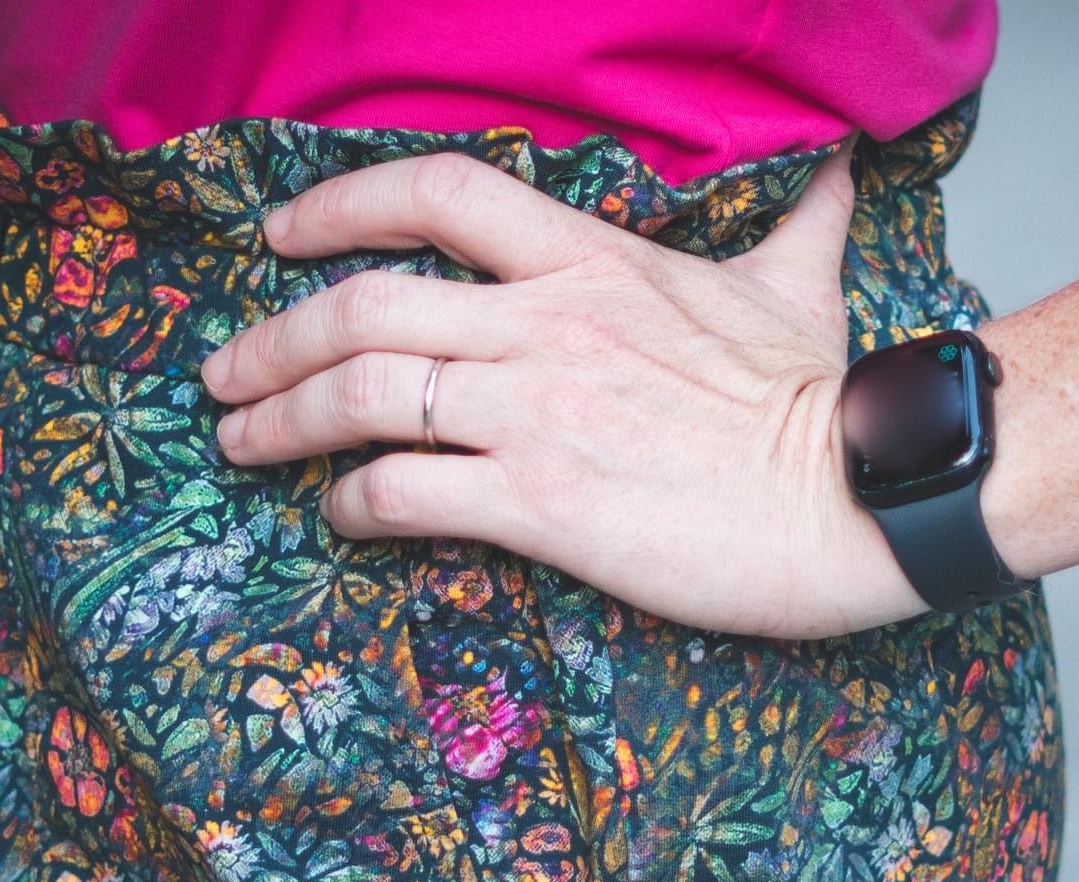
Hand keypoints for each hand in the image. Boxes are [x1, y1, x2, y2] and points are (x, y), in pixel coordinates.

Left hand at [200, 140, 928, 639]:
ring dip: (280, 419)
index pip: (437, 193)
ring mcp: (534, 413)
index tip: (284, 234)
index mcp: (591, 263)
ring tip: (241, 441)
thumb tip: (831, 169)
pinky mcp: (540, 505)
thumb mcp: (799, 288)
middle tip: (225, 372)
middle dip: (270, 338)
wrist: (853, 497)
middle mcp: (544, 326)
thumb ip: (794, 223)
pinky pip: (403, 494)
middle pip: (361, 305)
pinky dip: (352, 504)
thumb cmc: (819, 402)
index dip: (340, 204)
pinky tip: (342, 515)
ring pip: (360, 396)